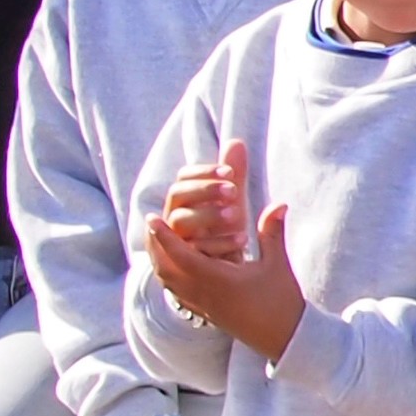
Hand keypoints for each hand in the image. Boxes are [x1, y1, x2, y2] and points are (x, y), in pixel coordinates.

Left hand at [146, 185, 305, 362]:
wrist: (282, 337)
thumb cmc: (280, 301)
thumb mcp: (277, 264)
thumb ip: (271, 232)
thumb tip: (279, 203)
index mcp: (215, 279)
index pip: (180, 254)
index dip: (164, 235)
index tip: (153, 218)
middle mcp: (201, 292)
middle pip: (164, 268)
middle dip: (155, 246)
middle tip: (152, 226)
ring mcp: (201, 304)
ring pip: (168, 281)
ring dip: (160, 260)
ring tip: (160, 243)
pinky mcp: (205, 311)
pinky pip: (176, 291)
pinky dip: (170, 275)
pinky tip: (176, 266)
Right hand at [162, 141, 254, 258]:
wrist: (224, 274)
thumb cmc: (223, 231)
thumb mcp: (231, 203)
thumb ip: (233, 175)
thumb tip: (236, 141)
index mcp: (183, 200)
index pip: (183, 177)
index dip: (204, 172)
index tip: (231, 171)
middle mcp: (172, 218)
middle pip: (176, 196)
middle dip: (204, 190)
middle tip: (234, 190)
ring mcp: (173, 241)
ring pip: (180, 223)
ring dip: (207, 215)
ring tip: (237, 215)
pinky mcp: (183, 264)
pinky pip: (193, 252)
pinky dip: (218, 244)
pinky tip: (243, 239)